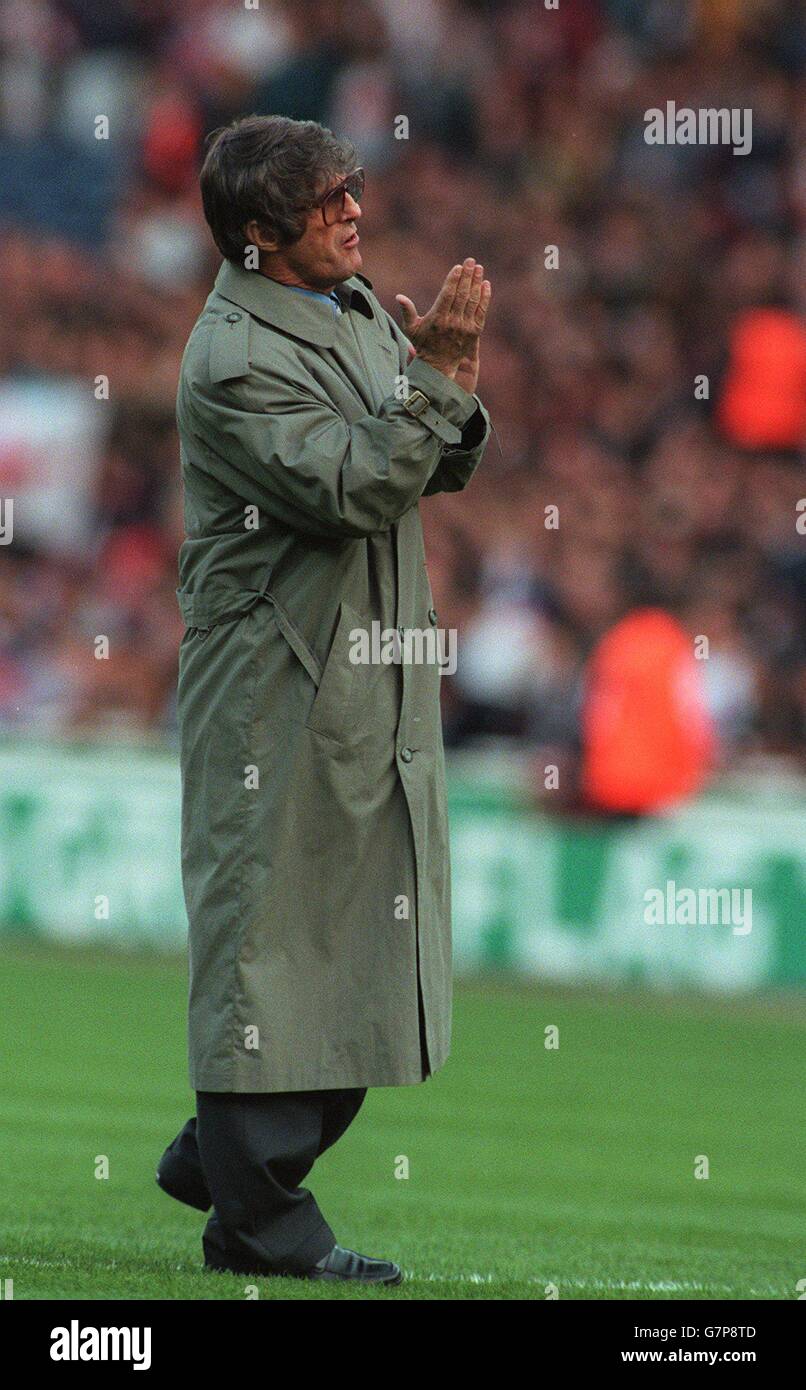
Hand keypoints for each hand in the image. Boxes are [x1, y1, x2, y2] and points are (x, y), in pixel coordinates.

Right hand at [396, 259, 490, 383]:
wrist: (438, 367)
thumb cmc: (423, 345)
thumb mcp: (412, 329)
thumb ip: (407, 311)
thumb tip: (399, 296)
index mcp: (437, 319)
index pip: (448, 294)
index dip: (453, 279)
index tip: (458, 267)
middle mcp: (452, 322)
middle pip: (462, 294)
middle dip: (467, 276)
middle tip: (470, 261)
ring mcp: (465, 327)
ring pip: (472, 300)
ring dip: (476, 282)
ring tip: (478, 268)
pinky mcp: (475, 332)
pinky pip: (481, 311)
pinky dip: (485, 297)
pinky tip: (486, 284)